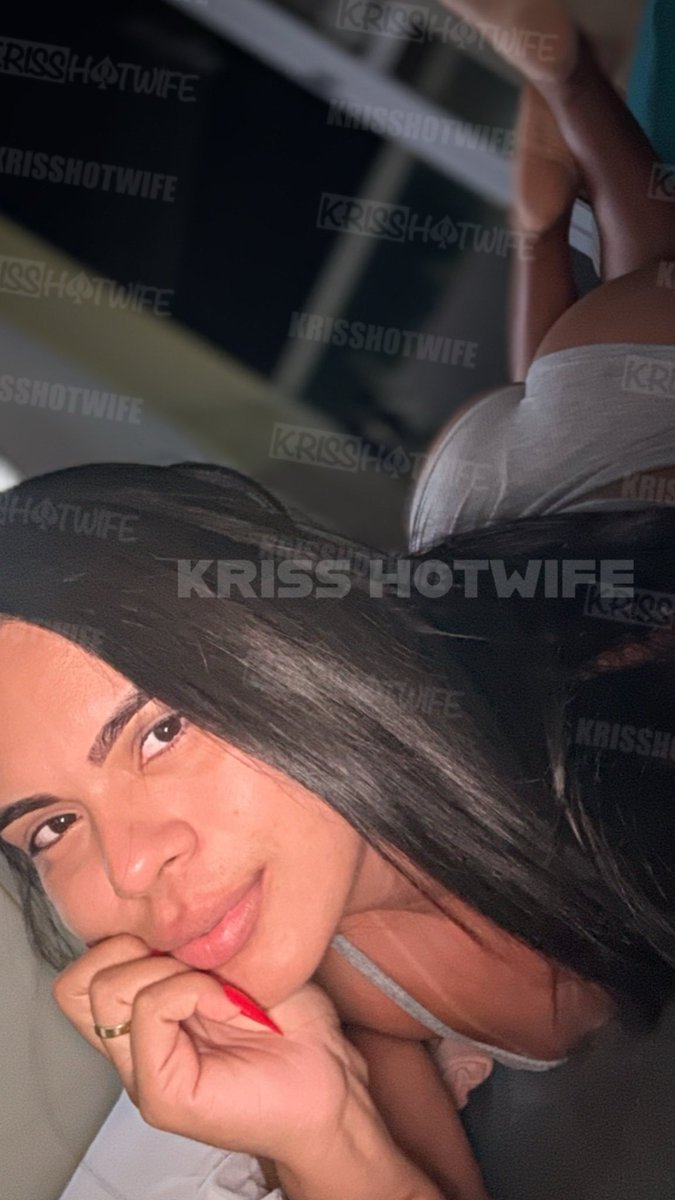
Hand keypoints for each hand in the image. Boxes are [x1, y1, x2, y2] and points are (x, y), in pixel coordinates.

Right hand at [52, 934, 370, 1165]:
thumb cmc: (295, 1025)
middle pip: (76, 983)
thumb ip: (188, 943)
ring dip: (167, 968)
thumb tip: (155, 917)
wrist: (332, 1083)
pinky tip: (232, 1005)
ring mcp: (143, 1076)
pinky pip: (150, 1011)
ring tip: (216, 987)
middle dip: (133, 949)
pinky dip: (192, 989)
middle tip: (193, 962)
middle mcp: (133, 1049)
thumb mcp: (235, 962)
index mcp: (142, 1020)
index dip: (123, 938)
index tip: (183, 938)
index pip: (84, 972)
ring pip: (106, 992)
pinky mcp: (163, 1095)